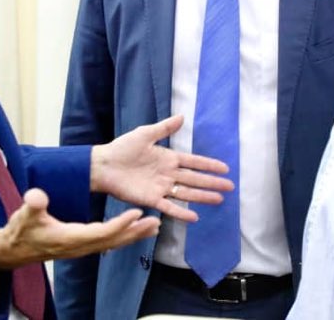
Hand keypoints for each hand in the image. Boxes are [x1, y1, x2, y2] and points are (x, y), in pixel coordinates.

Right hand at [0, 188, 159, 268]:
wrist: (14, 250)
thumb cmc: (21, 231)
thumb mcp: (24, 215)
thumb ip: (33, 205)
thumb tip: (37, 196)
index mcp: (70, 238)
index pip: (102, 232)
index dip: (121, 224)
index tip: (137, 212)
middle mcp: (80, 246)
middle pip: (114, 240)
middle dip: (136, 232)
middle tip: (156, 222)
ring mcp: (82, 248)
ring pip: (113, 243)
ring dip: (134, 235)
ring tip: (154, 226)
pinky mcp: (81, 246)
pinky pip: (108, 243)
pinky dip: (123, 236)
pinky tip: (133, 230)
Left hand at [90, 114, 233, 221]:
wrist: (103, 165)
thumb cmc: (122, 148)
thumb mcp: (145, 134)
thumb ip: (164, 128)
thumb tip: (182, 117)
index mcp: (168, 158)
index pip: (194, 162)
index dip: (209, 165)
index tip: (225, 168)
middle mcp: (168, 174)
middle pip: (195, 179)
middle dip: (212, 182)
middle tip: (230, 187)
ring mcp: (161, 187)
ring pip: (187, 193)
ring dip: (203, 197)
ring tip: (219, 199)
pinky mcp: (151, 199)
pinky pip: (169, 206)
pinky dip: (181, 212)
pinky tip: (194, 216)